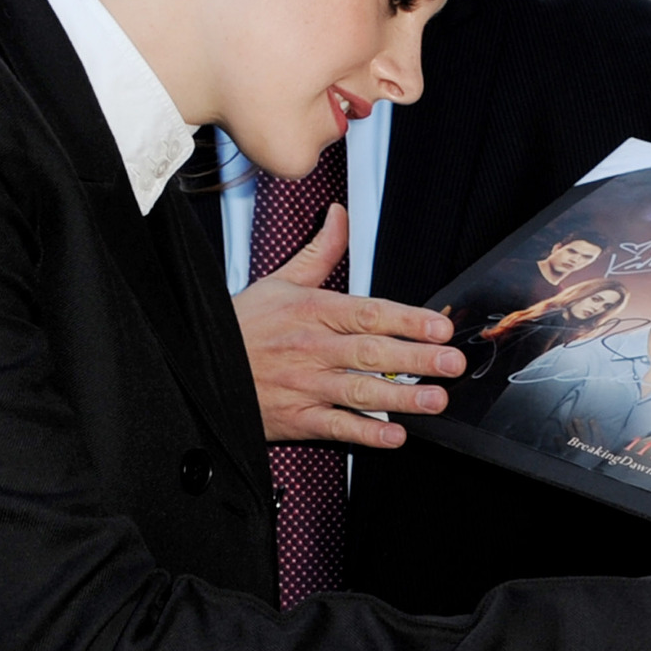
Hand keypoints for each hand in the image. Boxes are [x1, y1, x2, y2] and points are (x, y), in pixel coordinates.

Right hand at [232, 204, 465, 446]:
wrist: (198, 366)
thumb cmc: (243, 326)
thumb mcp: (280, 281)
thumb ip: (321, 252)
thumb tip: (340, 215)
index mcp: (312, 311)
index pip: (368, 312)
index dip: (407, 319)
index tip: (439, 325)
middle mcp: (311, 348)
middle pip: (371, 352)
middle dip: (416, 358)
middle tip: (452, 362)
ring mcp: (304, 384)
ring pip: (359, 390)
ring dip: (401, 398)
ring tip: (435, 400)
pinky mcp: (297, 417)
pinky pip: (336, 426)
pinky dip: (365, 433)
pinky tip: (394, 435)